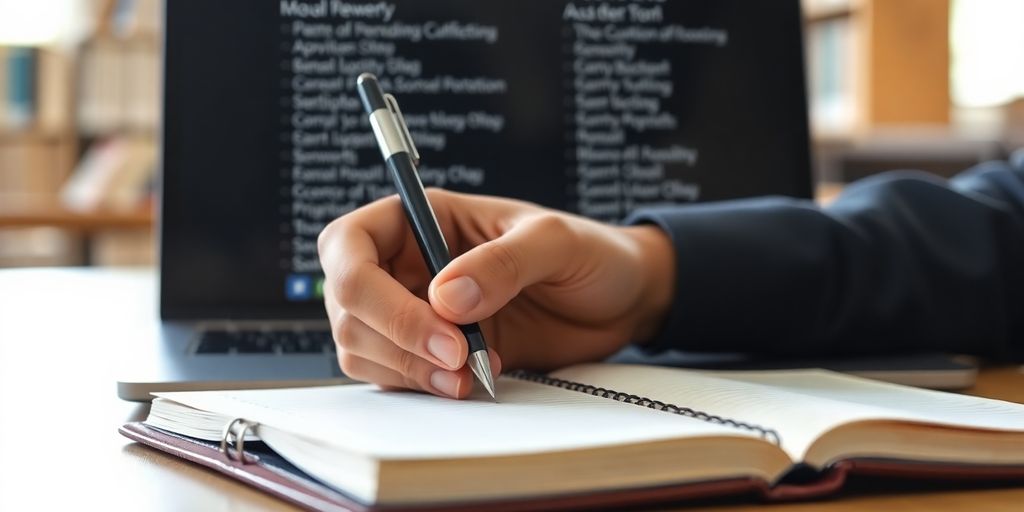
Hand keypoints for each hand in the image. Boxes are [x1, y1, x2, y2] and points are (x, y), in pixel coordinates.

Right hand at [318, 189, 675, 398]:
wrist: (621, 302)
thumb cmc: (590, 253)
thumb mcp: (556, 242)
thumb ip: (504, 263)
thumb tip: (446, 297)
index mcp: (424, 218)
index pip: (349, 244)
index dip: (371, 287)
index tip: (437, 318)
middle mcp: (409, 264)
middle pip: (347, 304)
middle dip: (395, 336)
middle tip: (457, 357)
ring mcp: (415, 312)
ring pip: (360, 345)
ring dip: (406, 369)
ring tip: (468, 372)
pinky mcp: (432, 354)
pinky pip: (393, 376)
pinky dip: (420, 386)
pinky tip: (469, 380)